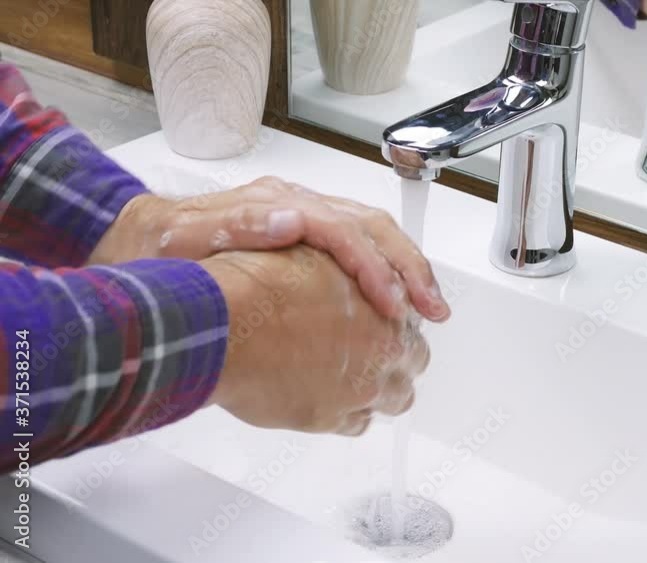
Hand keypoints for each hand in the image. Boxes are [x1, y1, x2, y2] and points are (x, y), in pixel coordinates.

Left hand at [91, 177, 449, 322]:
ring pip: (373, 234)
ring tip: (429, 307)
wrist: (136, 241)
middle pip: (371, 226)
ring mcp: (302, 218)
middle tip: (432, 308)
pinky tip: (396, 303)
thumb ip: (238, 224)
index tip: (392, 304)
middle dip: (409, 267)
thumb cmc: (156, 248)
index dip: (373, 266)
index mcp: (275, 205)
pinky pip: (359, 248)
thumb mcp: (184, 239)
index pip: (342, 229)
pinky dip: (386, 273)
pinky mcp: (302, 237)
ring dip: (406, 269)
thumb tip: (290, 218)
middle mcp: (296, 205)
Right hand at [202, 246, 429, 434]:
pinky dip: (350, 412)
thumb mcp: (318, 257)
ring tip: (356, 376)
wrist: (226, 325)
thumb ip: (348, 275)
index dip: (396, 317)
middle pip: (412, 359)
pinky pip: (357, 424)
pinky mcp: (329, 418)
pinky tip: (331, 398)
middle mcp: (383, 350)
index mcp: (388, 305)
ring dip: (380, 387)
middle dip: (397, 354)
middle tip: (373, 348)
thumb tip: (351, 277)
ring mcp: (361, 389)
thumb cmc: (260, 285)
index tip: (386, 319)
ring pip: (394, 397)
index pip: (413, 316)